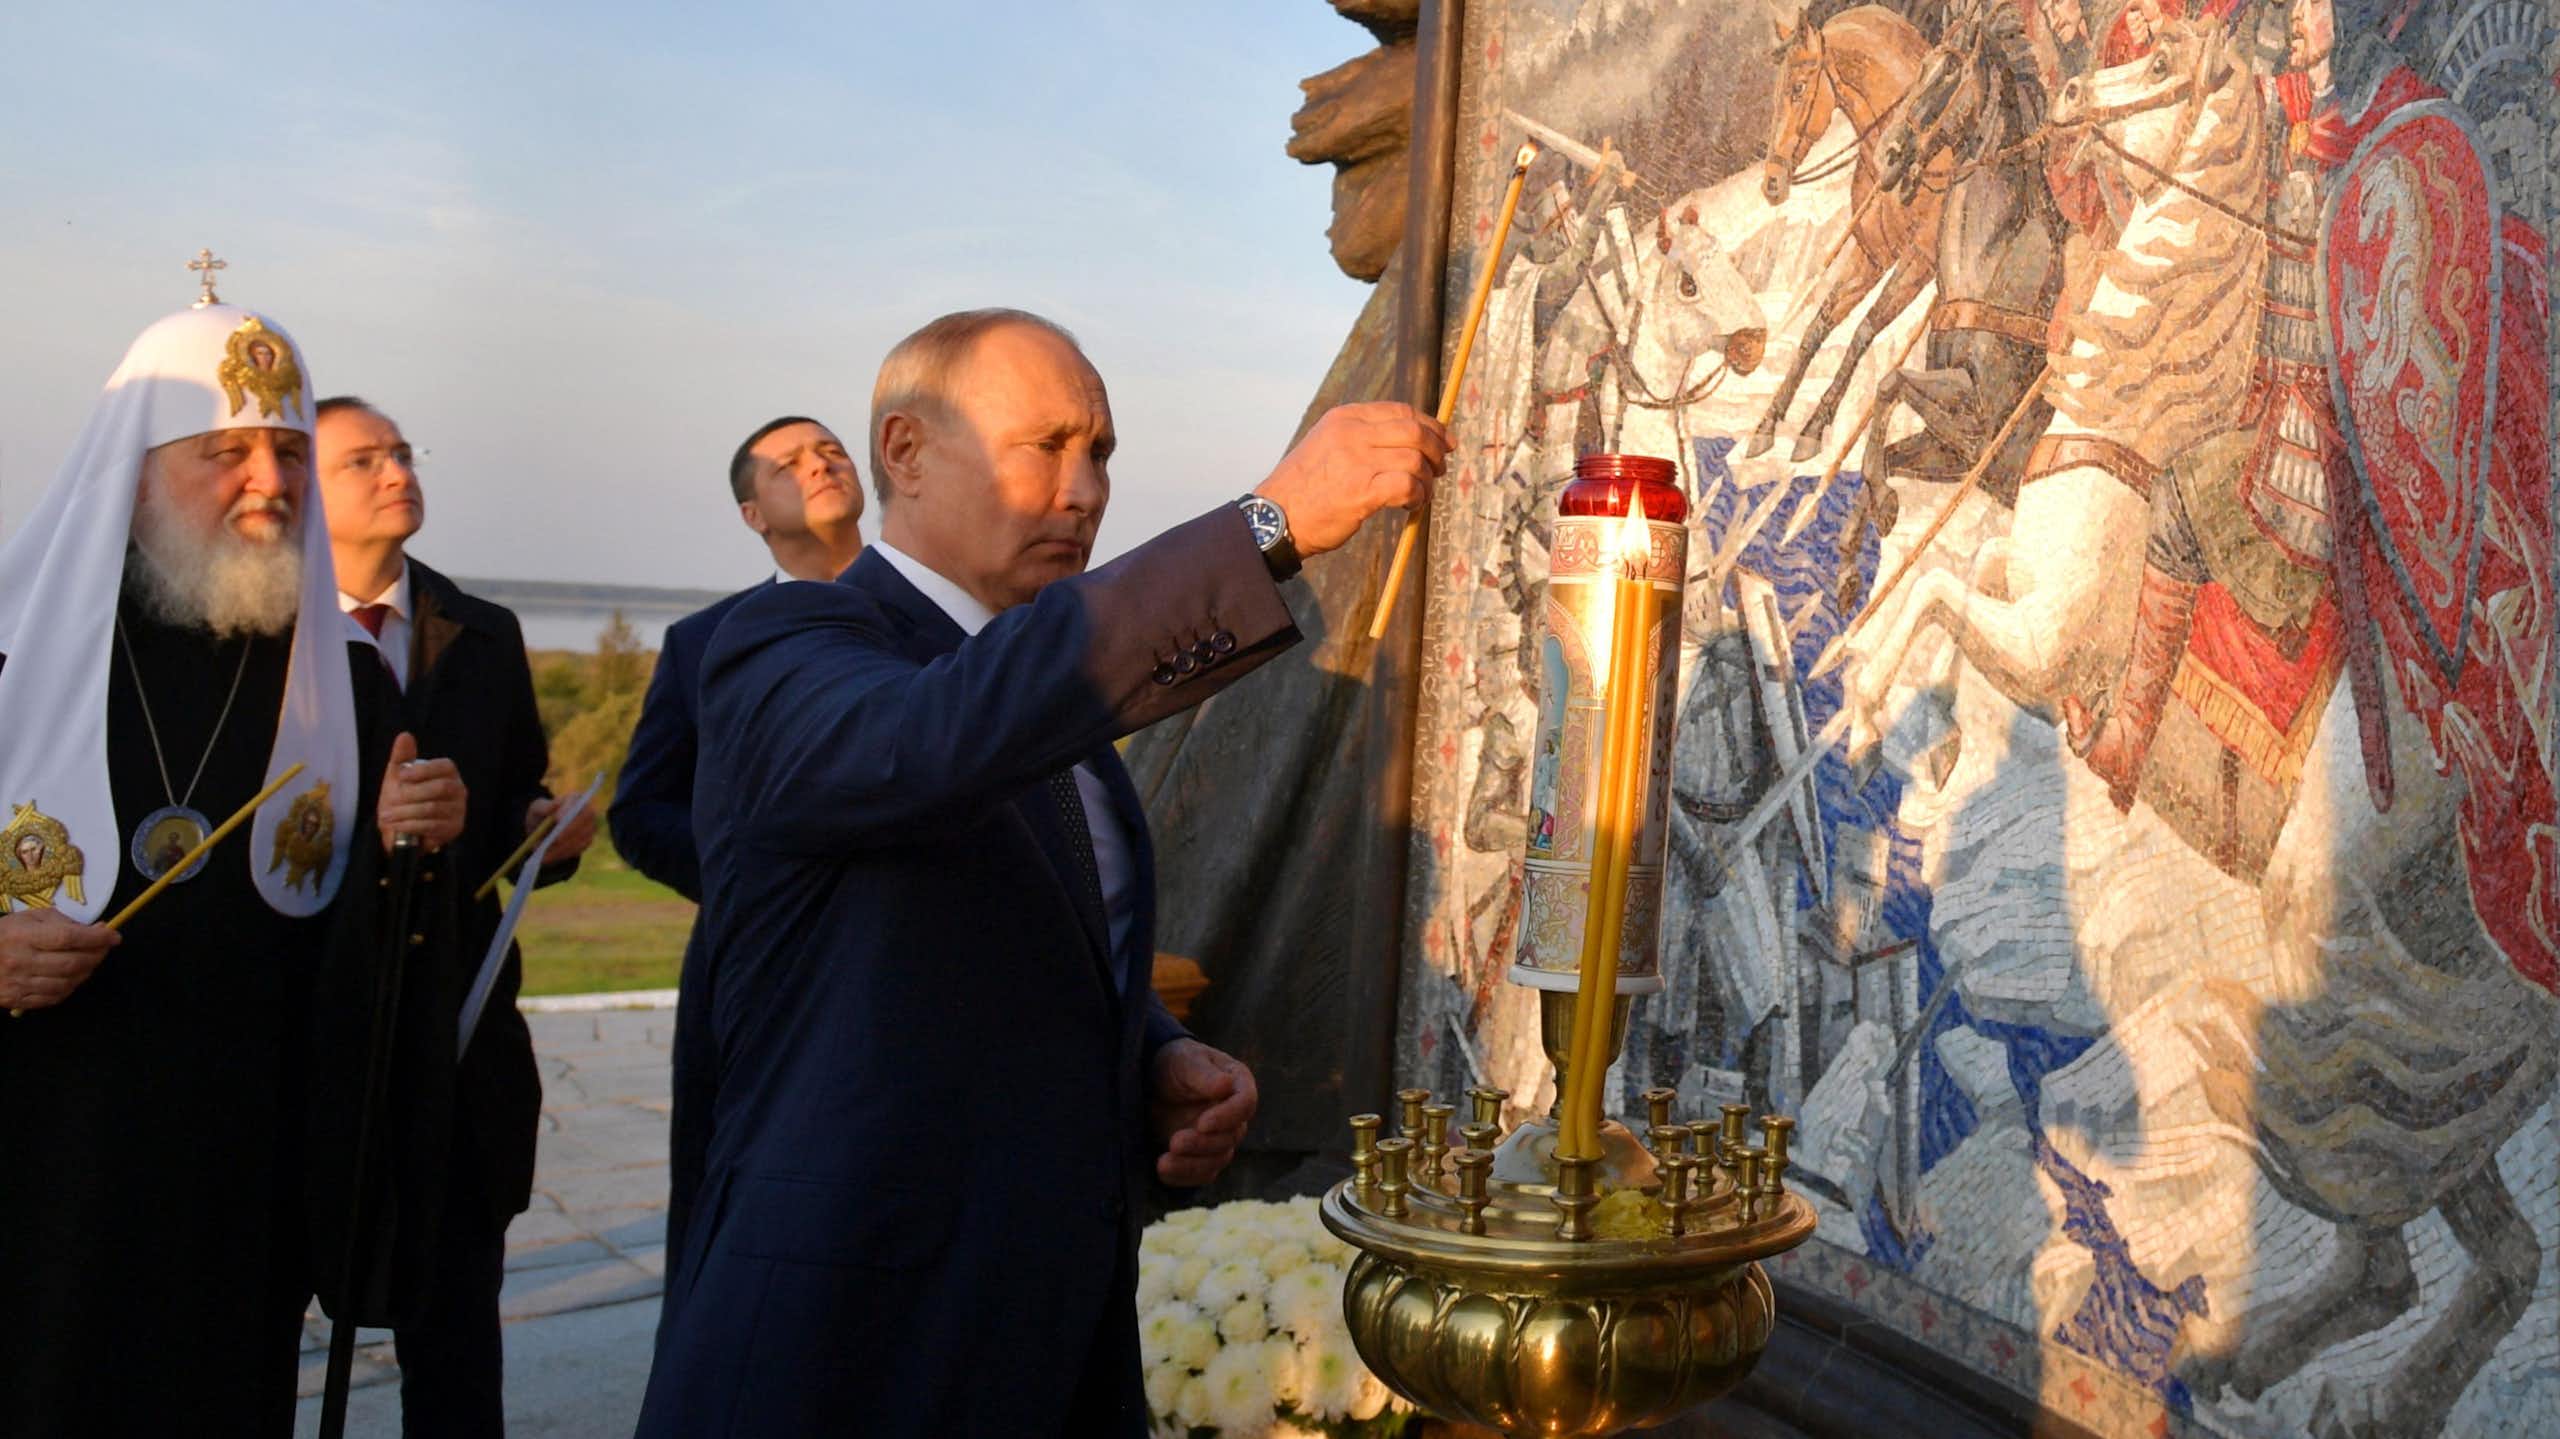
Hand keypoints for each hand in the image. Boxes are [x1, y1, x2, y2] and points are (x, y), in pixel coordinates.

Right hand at [0, 908, 118, 1012]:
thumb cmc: (5, 934)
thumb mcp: (30, 918)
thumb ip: (64, 923)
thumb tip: (98, 930)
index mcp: (23, 936)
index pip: (69, 937)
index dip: (97, 938)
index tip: (114, 936)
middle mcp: (21, 961)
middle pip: (72, 963)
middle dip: (97, 955)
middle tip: (104, 948)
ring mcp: (19, 983)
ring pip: (67, 983)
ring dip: (86, 972)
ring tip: (88, 961)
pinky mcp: (17, 1000)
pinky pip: (54, 998)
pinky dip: (70, 987)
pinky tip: (71, 976)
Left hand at [376, 731, 465, 853]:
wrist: (402, 829)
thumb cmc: (403, 799)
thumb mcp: (398, 777)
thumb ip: (402, 757)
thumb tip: (405, 735)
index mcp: (448, 773)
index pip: (444, 766)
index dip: (423, 770)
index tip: (401, 776)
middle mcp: (459, 790)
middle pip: (440, 788)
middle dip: (412, 794)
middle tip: (391, 800)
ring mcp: (458, 810)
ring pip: (433, 808)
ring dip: (406, 812)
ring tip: (388, 815)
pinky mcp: (453, 828)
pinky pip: (432, 825)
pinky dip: (411, 825)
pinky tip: (398, 825)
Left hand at [527, 794, 595, 863]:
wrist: (543, 831)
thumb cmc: (540, 816)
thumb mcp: (536, 809)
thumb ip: (544, 807)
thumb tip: (555, 806)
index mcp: (575, 799)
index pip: (576, 802)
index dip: (568, 810)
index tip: (557, 818)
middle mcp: (587, 812)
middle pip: (584, 820)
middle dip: (568, 831)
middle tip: (553, 840)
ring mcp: (589, 828)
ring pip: (580, 837)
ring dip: (562, 846)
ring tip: (544, 852)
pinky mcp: (587, 842)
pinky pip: (577, 849)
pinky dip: (561, 854)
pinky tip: (547, 857)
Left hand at [1149, 1038, 1257, 1186]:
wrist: (1151, 1082)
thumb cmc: (1174, 1063)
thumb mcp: (1185, 1061)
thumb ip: (1203, 1074)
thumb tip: (1227, 1085)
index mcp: (1238, 1084)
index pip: (1245, 1104)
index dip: (1227, 1117)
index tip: (1202, 1124)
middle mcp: (1234, 1114)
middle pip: (1231, 1137)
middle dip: (1202, 1143)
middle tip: (1175, 1142)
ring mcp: (1220, 1137)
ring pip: (1218, 1159)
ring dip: (1192, 1164)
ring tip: (1164, 1162)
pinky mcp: (1203, 1156)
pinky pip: (1202, 1173)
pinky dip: (1183, 1175)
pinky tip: (1161, 1170)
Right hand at [1254, 402, 1449, 557]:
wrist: (1276, 517)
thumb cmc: (1304, 487)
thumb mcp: (1327, 444)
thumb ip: (1361, 437)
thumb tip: (1408, 441)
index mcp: (1345, 418)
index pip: (1401, 411)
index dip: (1430, 425)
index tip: (1444, 441)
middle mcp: (1352, 434)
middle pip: (1415, 431)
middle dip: (1437, 450)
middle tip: (1441, 469)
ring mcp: (1357, 461)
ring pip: (1416, 459)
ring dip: (1427, 480)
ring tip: (1422, 495)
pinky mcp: (1362, 491)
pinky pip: (1408, 485)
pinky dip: (1418, 496)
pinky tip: (1411, 505)